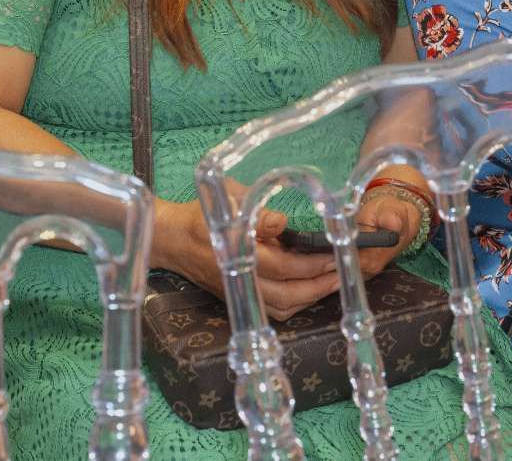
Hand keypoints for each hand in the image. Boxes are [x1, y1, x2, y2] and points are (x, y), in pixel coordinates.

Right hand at [151, 189, 343, 322]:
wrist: (170, 237)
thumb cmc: (202, 214)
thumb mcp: (228, 202)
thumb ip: (256, 213)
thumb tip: (280, 222)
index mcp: (236, 254)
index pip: (281, 267)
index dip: (310, 264)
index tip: (333, 256)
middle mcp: (239, 279)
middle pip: (285, 296)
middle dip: (317, 287)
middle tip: (340, 274)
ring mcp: (239, 291)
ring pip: (280, 308)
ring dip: (308, 298)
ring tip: (331, 282)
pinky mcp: (239, 296)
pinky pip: (271, 309)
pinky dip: (294, 303)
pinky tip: (309, 289)